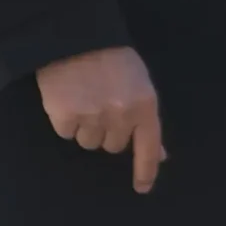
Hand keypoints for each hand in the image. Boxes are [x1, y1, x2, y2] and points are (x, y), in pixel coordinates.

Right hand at [35, 46, 165, 192]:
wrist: (76, 38)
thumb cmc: (113, 59)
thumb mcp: (140, 84)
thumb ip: (147, 119)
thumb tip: (160, 155)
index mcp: (145, 105)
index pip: (149, 146)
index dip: (146, 170)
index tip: (142, 187)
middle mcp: (121, 115)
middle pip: (113, 146)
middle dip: (109, 132)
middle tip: (103, 106)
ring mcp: (92, 117)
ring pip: (89, 143)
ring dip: (87, 128)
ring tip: (85, 99)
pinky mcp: (64, 116)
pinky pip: (66, 133)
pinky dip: (66, 122)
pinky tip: (68, 99)